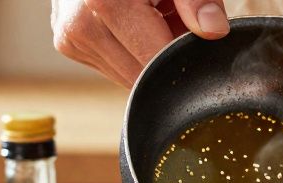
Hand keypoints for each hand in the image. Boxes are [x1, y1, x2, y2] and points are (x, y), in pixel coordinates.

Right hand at [52, 0, 228, 86]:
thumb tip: (214, 30)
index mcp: (105, 3)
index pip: (156, 58)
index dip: (182, 55)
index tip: (197, 42)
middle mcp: (81, 25)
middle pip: (141, 74)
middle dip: (165, 56)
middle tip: (174, 22)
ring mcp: (71, 38)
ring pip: (127, 76)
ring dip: (148, 56)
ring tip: (153, 16)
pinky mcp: (69, 45)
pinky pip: (112, 67)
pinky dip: (131, 52)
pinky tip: (134, 23)